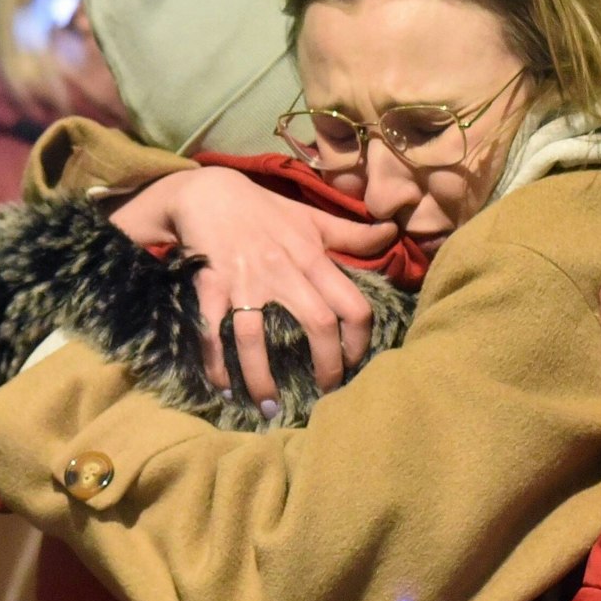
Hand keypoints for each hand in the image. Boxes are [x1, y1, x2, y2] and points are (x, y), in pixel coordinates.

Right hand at [109, 167, 396, 401]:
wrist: (207, 192)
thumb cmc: (265, 210)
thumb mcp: (311, 218)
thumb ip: (351, 235)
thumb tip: (393, 232)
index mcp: (312, 256)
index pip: (352, 304)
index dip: (360, 340)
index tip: (356, 363)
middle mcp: (282, 270)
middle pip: (317, 325)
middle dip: (326, 366)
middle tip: (326, 393)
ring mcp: (244, 280)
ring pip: (257, 338)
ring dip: (263, 379)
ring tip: (270, 408)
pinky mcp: (209, 285)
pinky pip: (212, 332)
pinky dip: (215, 364)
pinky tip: (224, 388)